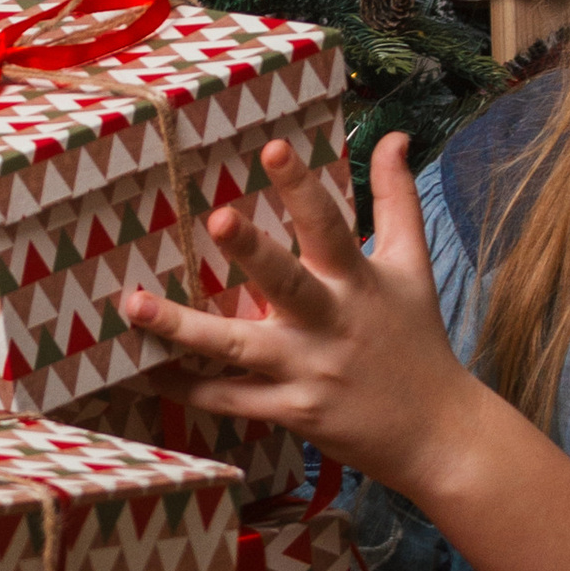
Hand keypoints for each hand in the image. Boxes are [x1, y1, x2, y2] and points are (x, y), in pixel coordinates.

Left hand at [120, 132, 469, 496]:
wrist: (436, 433)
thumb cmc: (416, 340)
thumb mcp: (413, 265)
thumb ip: (396, 198)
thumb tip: (393, 136)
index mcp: (358, 281)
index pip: (329, 226)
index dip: (303, 187)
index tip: (274, 149)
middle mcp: (331, 322)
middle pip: (286, 281)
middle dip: (252, 249)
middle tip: (216, 216)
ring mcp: (308, 371)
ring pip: (239, 347)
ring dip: (183, 327)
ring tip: (133, 305)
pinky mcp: (292, 413)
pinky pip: (230, 399)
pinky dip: (188, 387)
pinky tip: (145, 370)